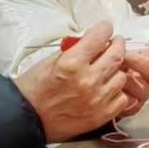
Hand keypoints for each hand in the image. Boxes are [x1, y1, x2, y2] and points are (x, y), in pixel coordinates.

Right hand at [15, 21, 133, 141]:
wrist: (26, 119)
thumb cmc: (33, 89)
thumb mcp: (50, 61)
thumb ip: (74, 50)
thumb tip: (93, 39)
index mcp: (72, 63)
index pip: (100, 37)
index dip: (105, 29)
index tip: (106, 28)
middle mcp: (88, 80)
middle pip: (117, 55)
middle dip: (118, 45)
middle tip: (116, 43)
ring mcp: (97, 99)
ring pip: (122, 76)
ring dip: (116, 70)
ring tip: (108, 69)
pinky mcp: (101, 115)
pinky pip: (122, 98)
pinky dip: (117, 91)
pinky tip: (108, 89)